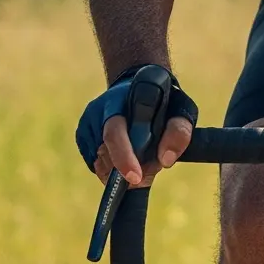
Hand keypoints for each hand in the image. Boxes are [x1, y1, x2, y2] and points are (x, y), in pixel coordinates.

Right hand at [77, 66, 198, 186]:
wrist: (140, 85)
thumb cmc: (163, 101)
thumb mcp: (181, 109)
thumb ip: (179, 132)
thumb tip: (165, 160)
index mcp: (119, 101)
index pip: (115, 133)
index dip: (124, 158)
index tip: (136, 178)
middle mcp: (97, 111)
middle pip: (105, 153)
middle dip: (125, 169)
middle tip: (145, 173)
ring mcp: (86, 124)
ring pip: (100, 163)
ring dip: (120, 170)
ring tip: (139, 158)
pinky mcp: (82, 136)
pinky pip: (95, 164)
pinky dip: (111, 168)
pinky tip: (126, 155)